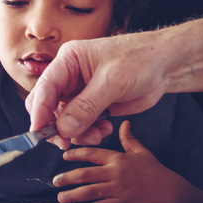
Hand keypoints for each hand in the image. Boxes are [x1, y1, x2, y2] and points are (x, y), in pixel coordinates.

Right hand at [26, 33, 164, 146]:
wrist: (164, 65)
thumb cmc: (139, 60)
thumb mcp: (112, 82)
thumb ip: (86, 106)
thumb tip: (63, 129)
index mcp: (68, 60)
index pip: (45, 88)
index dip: (40, 112)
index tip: (39, 134)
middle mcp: (70, 76)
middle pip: (48, 106)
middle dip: (56, 126)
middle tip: (66, 143)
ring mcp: (81, 92)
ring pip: (65, 120)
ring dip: (77, 133)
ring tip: (98, 135)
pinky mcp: (94, 105)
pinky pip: (81, 125)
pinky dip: (89, 132)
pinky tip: (106, 129)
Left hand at [51, 121, 186, 202]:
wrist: (169, 189)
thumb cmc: (154, 169)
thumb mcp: (140, 151)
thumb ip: (128, 138)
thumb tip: (124, 122)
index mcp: (118, 158)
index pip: (92, 154)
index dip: (76, 154)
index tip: (64, 156)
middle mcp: (116, 172)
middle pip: (86, 174)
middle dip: (68, 177)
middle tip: (55, 181)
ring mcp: (119, 189)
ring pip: (91, 191)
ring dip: (73, 194)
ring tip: (61, 197)